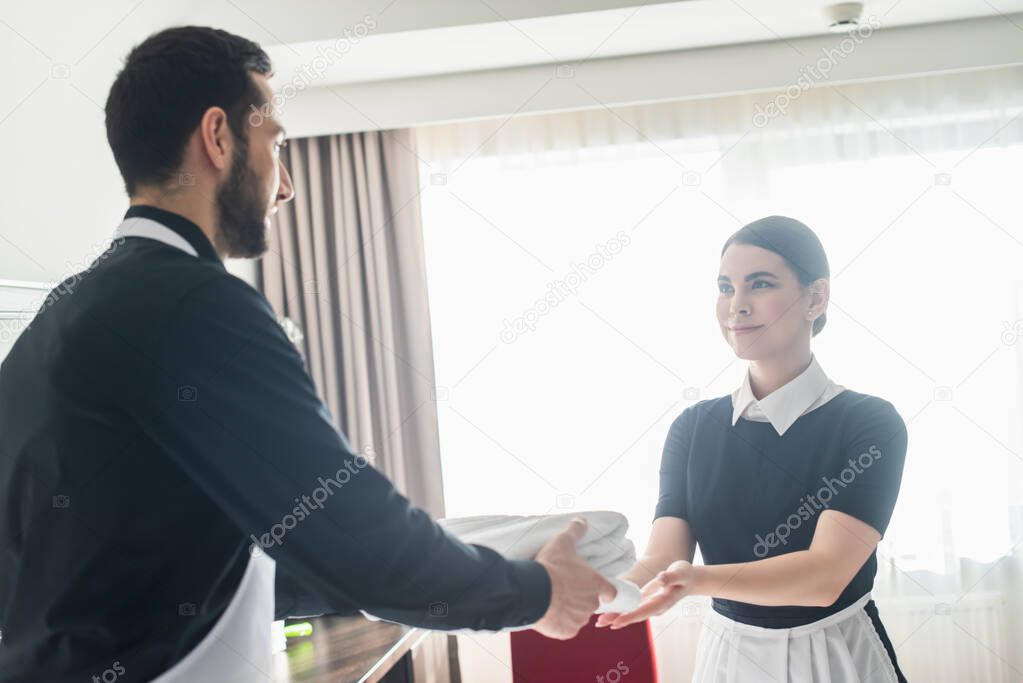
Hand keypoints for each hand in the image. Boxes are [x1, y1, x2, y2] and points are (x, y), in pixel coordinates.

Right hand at [533, 517, 617, 639]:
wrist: (534, 591)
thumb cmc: (552, 566)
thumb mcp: (563, 542)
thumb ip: (575, 530)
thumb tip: (583, 519)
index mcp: (595, 584)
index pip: (610, 591)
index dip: (606, 590)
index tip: (599, 589)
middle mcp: (591, 603)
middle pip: (590, 603)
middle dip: (580, 599)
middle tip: (564, 590)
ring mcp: (579, 619)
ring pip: (577, 617)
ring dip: (569, 612)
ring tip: (553, 601)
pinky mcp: (567, 632)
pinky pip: (565, 629)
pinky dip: (559, 624)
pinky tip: (549, 614)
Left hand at [595, 560, 694, 628]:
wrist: (688, 579)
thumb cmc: (685, 574)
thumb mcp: (681, 572)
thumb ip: (671, 576)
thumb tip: (661, 578)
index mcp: (663, 602)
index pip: (644, 611)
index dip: (630, 616)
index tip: (616, 622)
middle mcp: (655, 607)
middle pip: (634, 615)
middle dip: (617, 619)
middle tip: (599, 623)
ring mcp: (650, 605)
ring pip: (631, 613)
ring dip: (615, 617)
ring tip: (599, 622)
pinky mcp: (646, 600)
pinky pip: (631, 607)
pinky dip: (620, 610)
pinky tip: (608, 613)